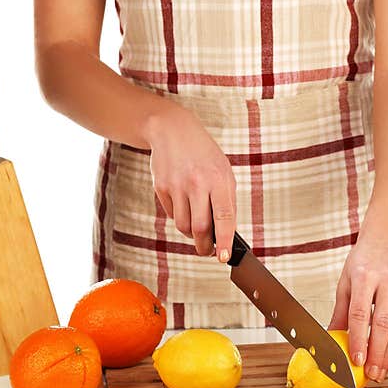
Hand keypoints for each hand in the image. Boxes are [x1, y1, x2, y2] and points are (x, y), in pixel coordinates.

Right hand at [145, 103, 236, 260]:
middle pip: (200, 228)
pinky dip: (179, 217)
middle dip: (204, 246)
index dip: (224, 241)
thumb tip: (225, 233)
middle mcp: (197, 183)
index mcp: (218, 179)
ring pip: (183, 226)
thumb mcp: (224, 172)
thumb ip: (226, 201)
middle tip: (208, 251)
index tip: (224, 257)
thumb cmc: (204, 155)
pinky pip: (171, 215)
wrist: (173, 130)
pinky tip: (184, 204)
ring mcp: (177, 186)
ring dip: (191, 233)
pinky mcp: (161, 187)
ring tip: (196, 226)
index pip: (224, 217)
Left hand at [328, 219, 387, 382]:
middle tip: (372, 374)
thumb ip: (340, 310)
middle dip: (378, 353)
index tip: (356, 360)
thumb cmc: (365, 258)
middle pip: (384, 324)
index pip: (361, 313)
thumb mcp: (346, 280)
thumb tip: (330, 337)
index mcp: (365, 276)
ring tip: (380, 371)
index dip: (358, 338)